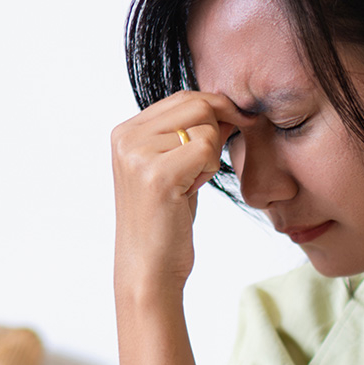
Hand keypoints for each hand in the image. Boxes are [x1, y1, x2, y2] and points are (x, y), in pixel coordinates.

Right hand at [111, 91, 238, 294]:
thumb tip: (229, 107)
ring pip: (205, 127)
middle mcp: (126, 136)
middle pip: (196, 103)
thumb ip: (193, 135)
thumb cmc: (165, 221)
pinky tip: (191, 190)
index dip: (217, 107)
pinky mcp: (157, 174)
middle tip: (207, 166)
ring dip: (211, 156)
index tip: (238, 124)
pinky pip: (206, 149)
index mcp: (125, 131)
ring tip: (191, 183)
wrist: (148, 268)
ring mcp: (138, 153)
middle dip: (218, 129)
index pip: (183, 97)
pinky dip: (209, 169)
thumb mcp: (177, 168)